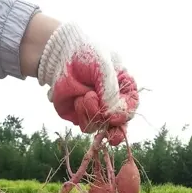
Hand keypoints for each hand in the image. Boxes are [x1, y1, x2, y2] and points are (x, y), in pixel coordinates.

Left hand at [38, 23, 138, 144]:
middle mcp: (112, 103)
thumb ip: (110, 89)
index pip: (131, 105)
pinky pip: (86, 126)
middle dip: (117, 133)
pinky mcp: (82, 117)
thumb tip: (111, 113)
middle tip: (112, 137)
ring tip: (86, 95)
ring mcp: (97, 111)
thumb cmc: (86, 55)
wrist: (60, 57)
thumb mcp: (103, 66)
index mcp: (124, 88)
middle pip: (120, 125)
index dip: (125, 114)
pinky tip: (78, 100)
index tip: (114, 116)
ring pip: (101, 126)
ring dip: (93, 113)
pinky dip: (82, 114)